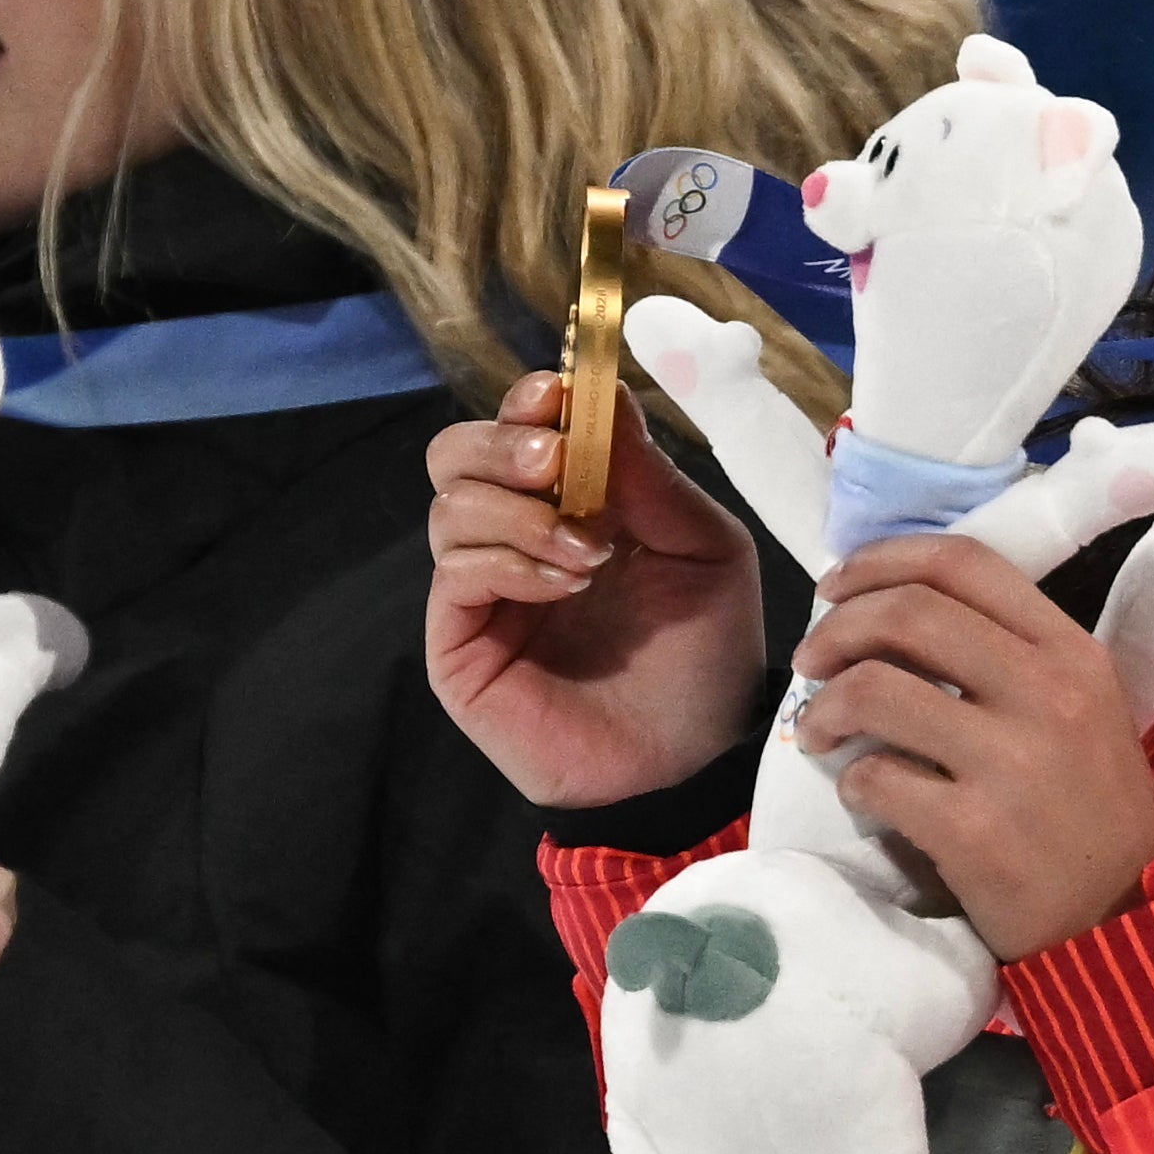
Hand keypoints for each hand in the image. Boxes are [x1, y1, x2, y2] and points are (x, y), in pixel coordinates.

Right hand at [424, 370, 767, 808]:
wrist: (693, 759)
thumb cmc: (703, 655)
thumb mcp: (704, 550)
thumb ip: (651, 478)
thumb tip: (603, 394)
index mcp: (571, 502)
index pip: (518, 427)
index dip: (529, 402)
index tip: (561, 395)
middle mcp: (514, 536)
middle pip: (456, 454)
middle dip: (502, 443)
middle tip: (556, 463)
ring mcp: (481, 592)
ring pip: (449, 508)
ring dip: (519, 512)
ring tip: (588, 553)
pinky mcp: (460, 645)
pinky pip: (456, 574)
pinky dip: (509, 563)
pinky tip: (565, 584)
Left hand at [792, 535, 1153, 959]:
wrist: (1127, 920)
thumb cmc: (1092, 813)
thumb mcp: (1082, 709)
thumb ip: (1008, 656)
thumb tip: (894, 618)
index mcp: (1071, 651)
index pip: (963, 561)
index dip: (882, 561)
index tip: (839, 587)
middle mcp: (1046, 692)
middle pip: (908, 614)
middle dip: (836, 629)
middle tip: (810, 661)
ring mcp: (1012, 762)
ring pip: (876, 689)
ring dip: (826, 706)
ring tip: (819, 733)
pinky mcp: (975, 831)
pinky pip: (877, 779)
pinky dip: (852, 783)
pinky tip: (863, 796)